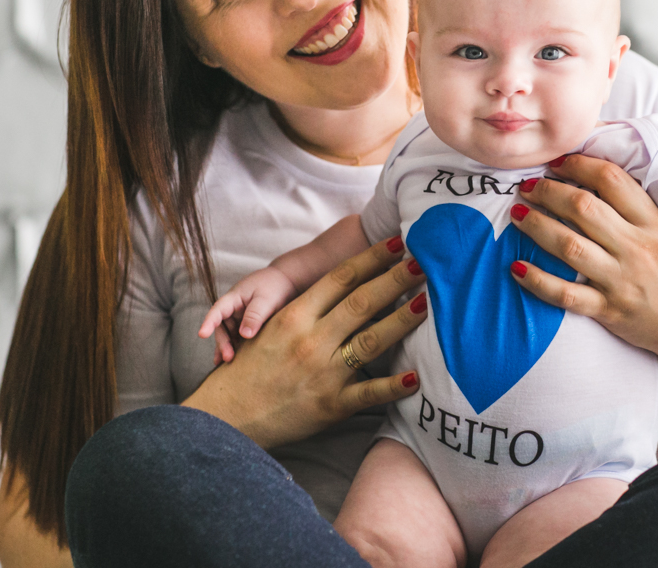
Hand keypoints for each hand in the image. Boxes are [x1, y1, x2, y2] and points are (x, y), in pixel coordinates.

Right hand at [182, 237, 427, 449]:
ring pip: (371, 340)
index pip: (341, 278)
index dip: (373, 258)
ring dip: (402, 320)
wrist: (228, 415)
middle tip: (425, 262)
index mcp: (295, 316)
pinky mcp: (331, 405)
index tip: (398, 243)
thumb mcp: (272, 330)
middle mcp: (310, 339)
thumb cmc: (251, 369)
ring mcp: (323, 372)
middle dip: (396, 279)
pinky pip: (369, 394)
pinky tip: (416, 377)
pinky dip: (394, 386)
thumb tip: (348, 289)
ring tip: (428, 304)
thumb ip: (308, 311)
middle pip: (362, 301)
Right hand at [198, 266, 296, 363]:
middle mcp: (233, 309)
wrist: (288, 281)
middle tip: (228, 358)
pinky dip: (238, 348)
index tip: (202, 334)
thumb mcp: (266, 299)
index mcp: (234, 298)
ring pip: (229, 334)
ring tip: (227, 365)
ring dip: (228, 348)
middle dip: (223, 343)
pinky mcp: (248, 325)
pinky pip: (239, 337)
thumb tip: (244, 335)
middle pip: (222, 327)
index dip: (209, 323)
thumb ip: (255, 316)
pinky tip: (236, 362)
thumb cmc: (275, 286)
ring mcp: (240, 317)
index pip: (217, 311)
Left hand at [508, 154, 657, 408]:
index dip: (579, 165)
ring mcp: (622, 280)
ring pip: (569, 246)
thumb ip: (636, 207)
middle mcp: (638, 248)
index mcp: (654, 223)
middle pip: (583, 208)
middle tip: (527, 186)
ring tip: (517, 213)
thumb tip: (593, 174)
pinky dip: (537, 280)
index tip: (558, 162)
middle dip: (548, 191)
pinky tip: (516, 268)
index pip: (612, 180)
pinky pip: (565, 295)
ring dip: (537, 226)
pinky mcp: (609, 310)